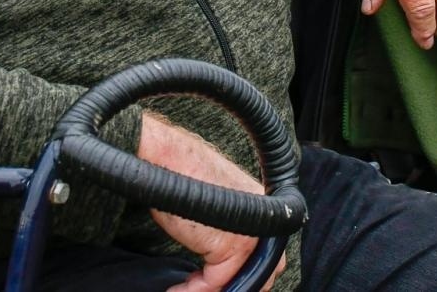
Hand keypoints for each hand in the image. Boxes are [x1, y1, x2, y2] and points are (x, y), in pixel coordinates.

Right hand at [136, 113, 285, 291]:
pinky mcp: (233, 245)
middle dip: (235, 286)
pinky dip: (192, 291)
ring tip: (182, 290)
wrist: (169, 158)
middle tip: (200, 288)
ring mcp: (254, 233)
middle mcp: (267, 219)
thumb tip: (219, 261)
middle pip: (265, 273)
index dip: (246, 273)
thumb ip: (229, 225)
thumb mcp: (217, 201)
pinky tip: (175, 290)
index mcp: (265, 206)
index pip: (268, 255)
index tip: (215, 283)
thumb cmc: (183, 174)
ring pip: (240, 282)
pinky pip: (215, 283)